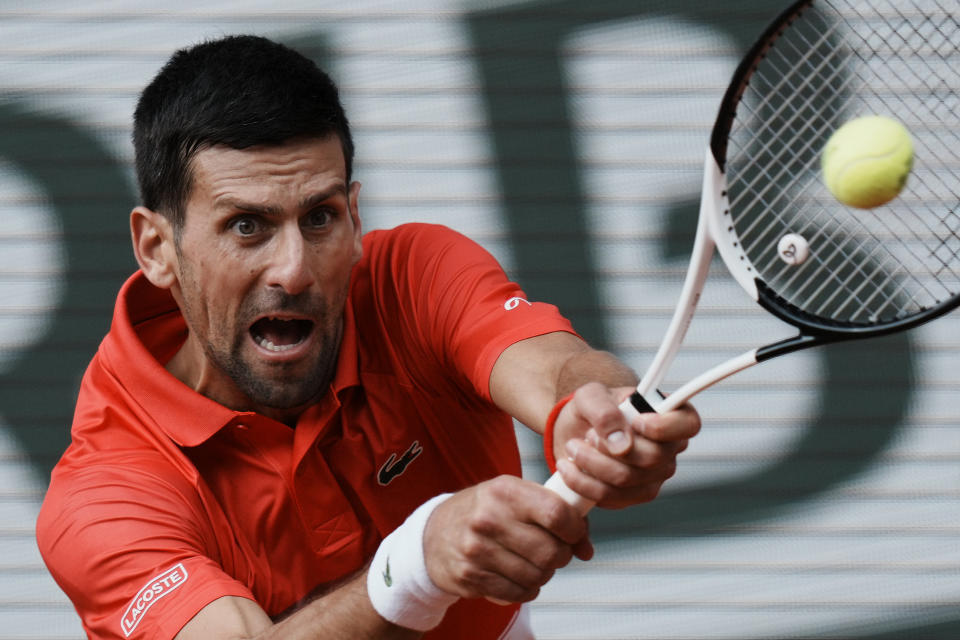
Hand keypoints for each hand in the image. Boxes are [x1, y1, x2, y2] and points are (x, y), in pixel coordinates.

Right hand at [422, 476, 592, 602]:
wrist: (433, 534)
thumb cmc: (483, 511)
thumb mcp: (514, 497)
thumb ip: (554, 513)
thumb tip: (586, 548)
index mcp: (505, 491)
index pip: (556, 513)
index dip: (575, 528)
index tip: (574, 533)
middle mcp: (489, 519)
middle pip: (550, 551)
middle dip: (561, 556)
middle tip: (553, 551)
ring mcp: (478, 550)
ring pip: (538, 576)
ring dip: (543, 574)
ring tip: (532, 562)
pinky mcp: (471, 576)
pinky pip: (519, 594)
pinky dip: (527, 589)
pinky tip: (517, 575)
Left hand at [552, 383, 700, 508]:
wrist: (575, 431)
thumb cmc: (592, 408)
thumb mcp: (591, 396)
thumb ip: (605, 411)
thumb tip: (621, 444)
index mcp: (670, 416)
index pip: (688, 425)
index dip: (666, 427)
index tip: (637, 422)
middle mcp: (669, 449)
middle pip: (652, 458)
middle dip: (609, 447)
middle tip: (588, 435)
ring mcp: (654, 476)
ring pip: (627, 480)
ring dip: (591, 464)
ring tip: (573, 447)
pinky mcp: (633, 496)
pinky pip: (611, 497)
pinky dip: (583, 483)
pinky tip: (569, 468)